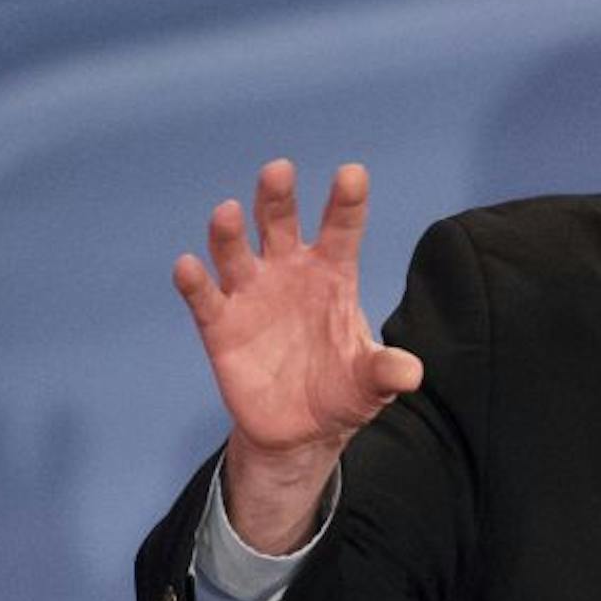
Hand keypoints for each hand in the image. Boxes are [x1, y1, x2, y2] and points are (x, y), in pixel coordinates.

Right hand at [173, 159, 420, 550]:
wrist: (301, 430)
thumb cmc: (343, 390)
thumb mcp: (371, 384)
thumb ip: (385, 371)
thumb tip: (411, 372)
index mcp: (332, 275)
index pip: (341, 230)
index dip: (345, 202)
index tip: (352, 174)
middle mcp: (288, 273)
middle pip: (281, 225)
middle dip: (278, 198)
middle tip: (279, 170)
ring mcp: (252, 294)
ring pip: (236, 252)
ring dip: (230, 233)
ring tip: (228, 211)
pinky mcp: (220, 325)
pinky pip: (205, 297)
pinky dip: (194, 281)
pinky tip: (189, 266)